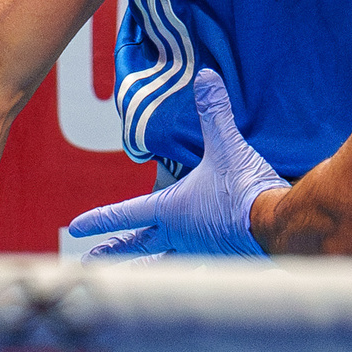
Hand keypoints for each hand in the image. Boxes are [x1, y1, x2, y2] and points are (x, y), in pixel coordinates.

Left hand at [68, 68, 285, 256]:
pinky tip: (199, 269)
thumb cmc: (244, 188)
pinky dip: (194, 269)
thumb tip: (205, 77)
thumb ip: (213, 113)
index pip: (125, 214)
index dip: (100, 219)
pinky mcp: (225, 260)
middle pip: (140, 245)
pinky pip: (202, 267)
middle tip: (90, 260)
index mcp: (172, 210)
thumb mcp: (226, 146)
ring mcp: (202, 251)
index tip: (75, 227)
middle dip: (114, 251)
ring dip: (150, 267)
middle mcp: (180, 235)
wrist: (277, 225)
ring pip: (167, 261)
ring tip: (138, 274)